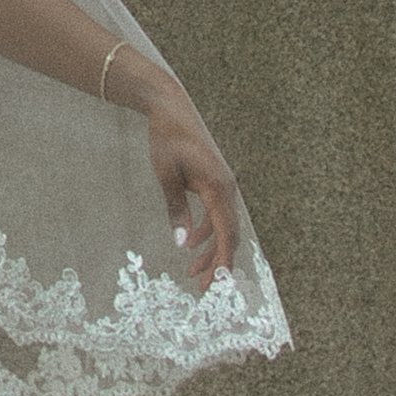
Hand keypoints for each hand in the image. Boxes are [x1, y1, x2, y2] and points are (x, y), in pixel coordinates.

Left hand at [132, 74, 241, 290]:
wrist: (172, 109)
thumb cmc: (167, 139)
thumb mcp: (166, 175)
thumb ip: (176, 209)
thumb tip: (181, 243)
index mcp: (218, 188)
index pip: (227, 233)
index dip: (224, 260)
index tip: (218, 283)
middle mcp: (227, 189)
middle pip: (229, 234)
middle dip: (217, 262)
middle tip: (201, 286)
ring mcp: (223, 186)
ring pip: (223, 226)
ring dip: (210, 249)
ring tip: (191, 271)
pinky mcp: (215, 183)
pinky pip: (216, 215)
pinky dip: (206, 232)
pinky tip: (189, 243)